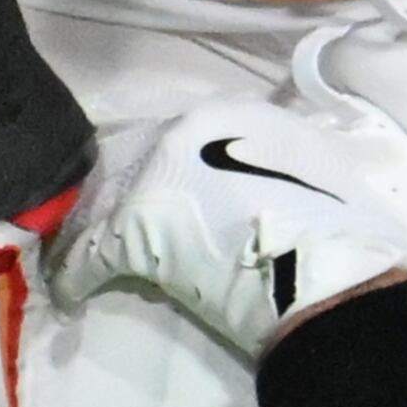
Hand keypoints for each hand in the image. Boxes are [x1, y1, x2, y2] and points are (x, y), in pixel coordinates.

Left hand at [48, 92, 406, 359]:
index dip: (169, 166)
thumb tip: (272, 176)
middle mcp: (188, 128)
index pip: (180, 133)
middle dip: (125, 190)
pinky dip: (76, 276)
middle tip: (122, 223)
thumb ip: (280, 160)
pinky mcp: (131, 227)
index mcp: (236, 111)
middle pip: (135, 157)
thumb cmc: (334, 225)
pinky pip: (88, 254)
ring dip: (95, 227)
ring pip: (106, 199)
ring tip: (86, 252)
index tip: (167, 191)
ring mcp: (155, 174)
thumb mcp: (313, 166)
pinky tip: (73, 295)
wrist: (326, 270)